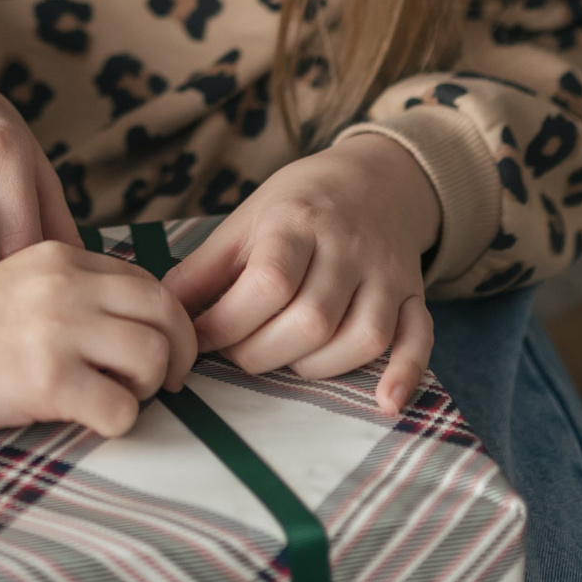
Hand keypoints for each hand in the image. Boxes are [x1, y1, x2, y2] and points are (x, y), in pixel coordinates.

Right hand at [0, 242, 197, 437]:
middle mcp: (64, 283)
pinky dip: (114, 422)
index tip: (159, 352)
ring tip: (112, 399)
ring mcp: (57, 328)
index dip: (166, 323)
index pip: (148, 282)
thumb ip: (66, 292)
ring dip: (145, 390)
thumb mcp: (12, 287)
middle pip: (167, 314)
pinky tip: (82, 419)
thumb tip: (130, 326)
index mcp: (58, 256)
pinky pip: (122, 409)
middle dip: (179, 355)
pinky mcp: (47, 379)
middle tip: (165, 384)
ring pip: (155, 359)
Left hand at [162, 135, 439, 415]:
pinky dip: (406, 372)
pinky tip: (385, 402)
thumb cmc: (297, 206)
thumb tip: (161, 313)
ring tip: (284, 359)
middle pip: (312, 319)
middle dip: (262, 353)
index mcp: (298, 223)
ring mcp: (386, 274)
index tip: (199, 339)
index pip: (268, 283)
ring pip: (360, 337)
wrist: (375, 179)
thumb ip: (204, 269)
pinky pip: (420, 338)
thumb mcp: (245, 221)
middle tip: (238, 354)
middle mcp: (348, 247)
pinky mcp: (413, 295)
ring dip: (315, 366)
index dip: (227, 323)